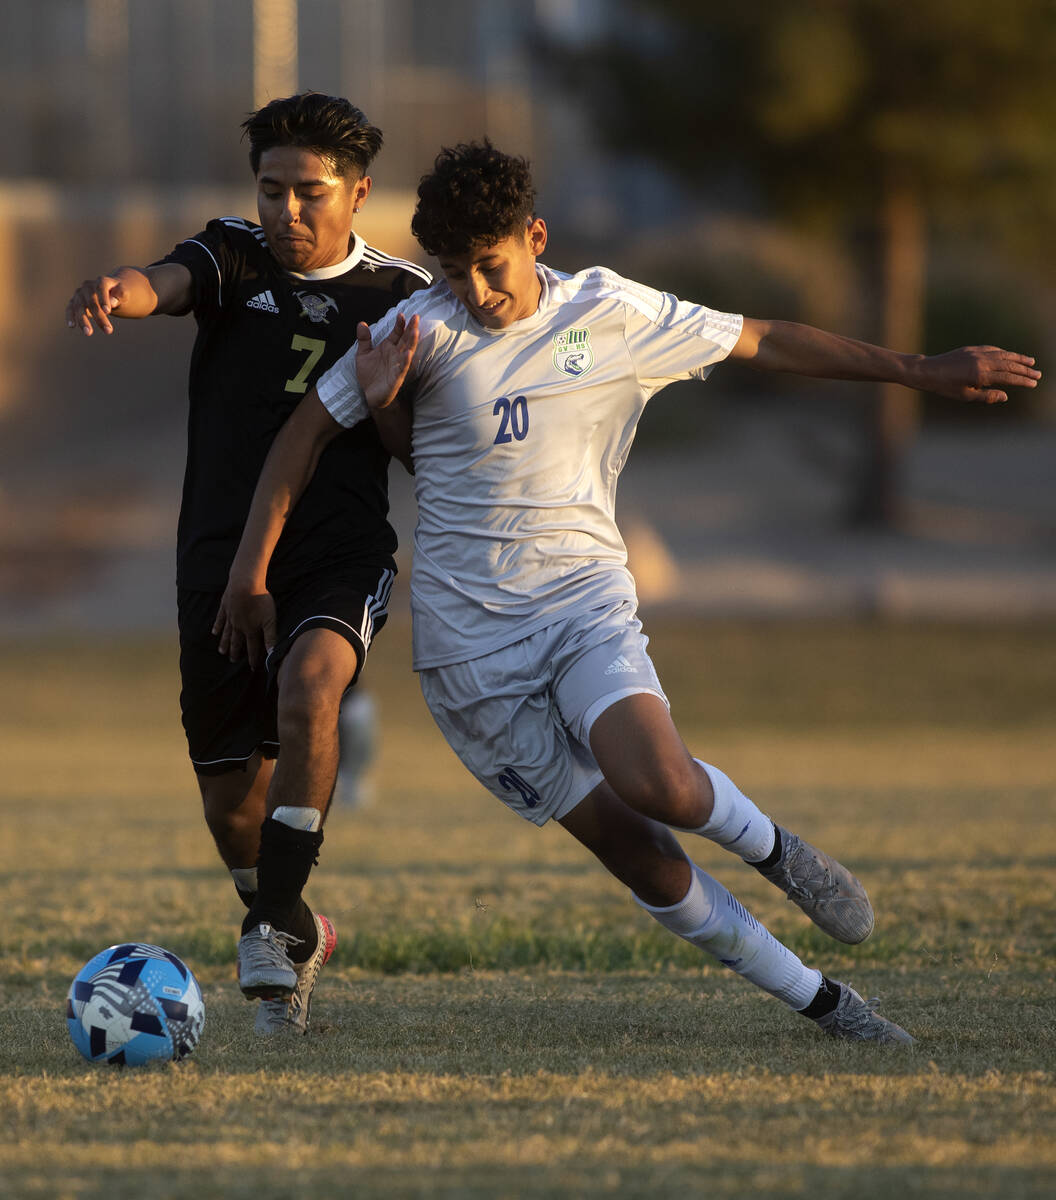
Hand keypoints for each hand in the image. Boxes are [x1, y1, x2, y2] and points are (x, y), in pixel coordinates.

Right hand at [65, 276, 128, 335]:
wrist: (109, 292)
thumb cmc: (118, 294)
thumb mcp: (123, 294)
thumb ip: (120, 296)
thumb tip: (112, 302)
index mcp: (102, 281)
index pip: (101, 288)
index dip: (104, 299)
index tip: (107, 312)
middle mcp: (88, 286)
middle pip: (92, 301)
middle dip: (99, 317)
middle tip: (109, 331)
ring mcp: (80, 294)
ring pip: (79, 306)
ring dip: (83, 320)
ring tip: (88, 333)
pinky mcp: (74, 302)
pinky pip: (70, 309)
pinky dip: (70, 316)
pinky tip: (71, 326)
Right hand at [212, 582, 276, 669]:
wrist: (244, 583)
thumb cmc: (260, 600)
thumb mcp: (270, 620)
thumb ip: (271, 637)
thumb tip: (272, 654)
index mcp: (250, 630)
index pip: (252, 648)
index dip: (253, 659)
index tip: (252, 668)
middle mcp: (238, 626)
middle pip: (236, 642)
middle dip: (235, 652)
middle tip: (232, 661)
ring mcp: (230, 617)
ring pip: (226, 633)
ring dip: (224, 643)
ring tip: (222, 652)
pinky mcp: (225, 607)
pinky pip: (220, 620)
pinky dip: (217, 627)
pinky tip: (214, 632)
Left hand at [355, 313, 419, 409]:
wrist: (369, 395)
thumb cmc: (369, 375)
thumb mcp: (363, 354)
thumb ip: (364, 340)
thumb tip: (361, 323)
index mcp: (388, 348)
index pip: (397, 333)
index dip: (400, 324)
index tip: (401, 315)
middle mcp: (395, 355)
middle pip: (405, 340)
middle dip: (411, 329)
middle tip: (416, 317)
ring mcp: (397, 366)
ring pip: (407, 352)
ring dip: (412, 342)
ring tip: (415, 331)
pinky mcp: (396, 378)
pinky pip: (402, 368)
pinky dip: (405, 361)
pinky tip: (408, 353)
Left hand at [917, 346, 1040, 403]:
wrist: (927, 371)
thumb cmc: (944, 387)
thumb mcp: (965, 396)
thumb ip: (986, 396)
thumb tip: (1005, 396)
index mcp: (981, 375)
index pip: (1008, 378)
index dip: (1022, 381)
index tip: (1033, 383)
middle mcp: (982, 361)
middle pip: (1009, 365)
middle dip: (1025, 370)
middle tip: (1038, 374)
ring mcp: (977, 353)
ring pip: (1003, 355)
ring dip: (1018, 358)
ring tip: (1031, 362)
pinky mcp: (972, 349)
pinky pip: (993, 349)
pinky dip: (1004, 352)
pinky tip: (1010, 355)